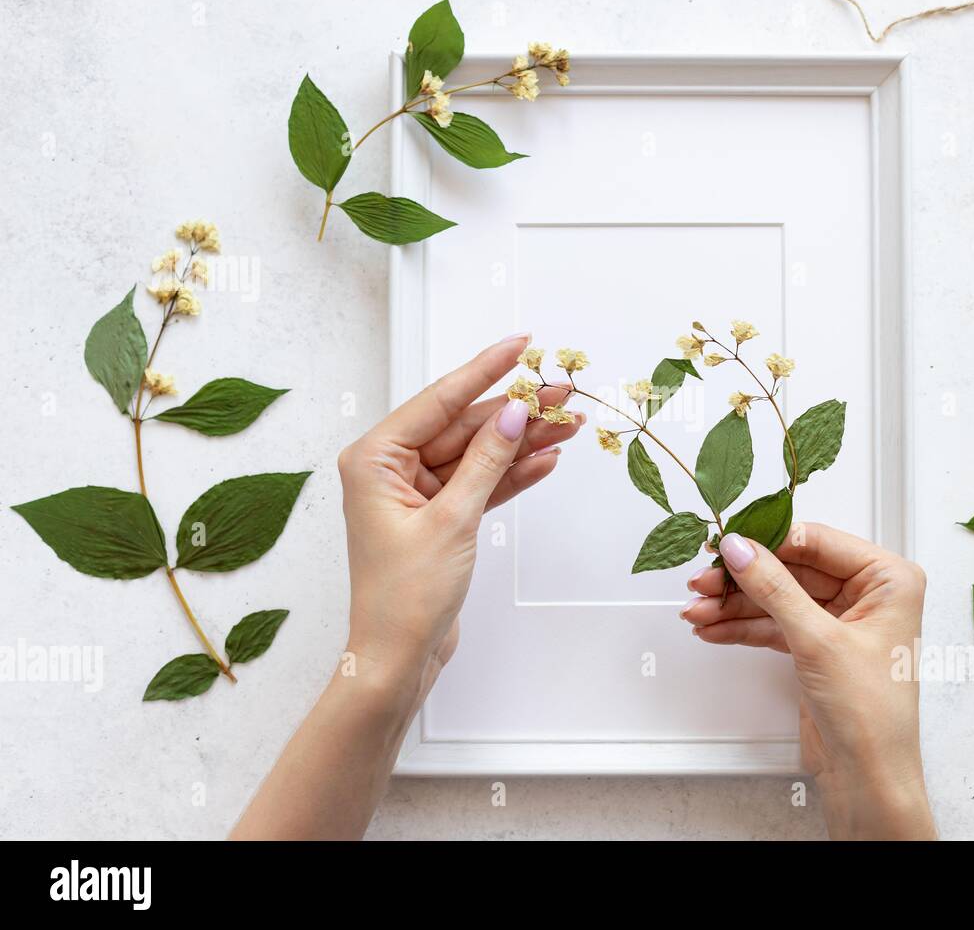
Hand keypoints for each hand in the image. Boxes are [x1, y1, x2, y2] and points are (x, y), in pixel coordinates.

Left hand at [338, 334, 583, 703]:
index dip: (485, 370)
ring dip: (523, 441)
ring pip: (479, 454)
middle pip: (464, 425)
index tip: (521, 343)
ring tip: (570, 423)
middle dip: (515, 411)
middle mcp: (390, 469)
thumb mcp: (452, 520)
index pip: (439, 401)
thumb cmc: (404, 597)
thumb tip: (514, 413)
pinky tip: (549, 457)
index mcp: (374, 459)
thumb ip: (486, 461)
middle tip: (563, 392)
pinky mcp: (440, 518)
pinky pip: (482, 483)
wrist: (398, 659)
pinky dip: (514, 474)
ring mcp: (417, 494)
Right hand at [683, 523, 934, 839]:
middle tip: (704, 580)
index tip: (728, 543)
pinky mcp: (818, 648)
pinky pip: (775, 624)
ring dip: (736, 605)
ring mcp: (841, 622)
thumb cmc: (872, 715)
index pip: (817, 542)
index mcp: (889, 579)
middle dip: (744, 579)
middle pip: (792, 570)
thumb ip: (774, 588)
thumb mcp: (818, 640)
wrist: (867, 777)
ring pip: (778, 598)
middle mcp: (869, 595)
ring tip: (698, 610)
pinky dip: (743, 627)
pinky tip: (714, 628)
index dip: (768, 541)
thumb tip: (741, 549)